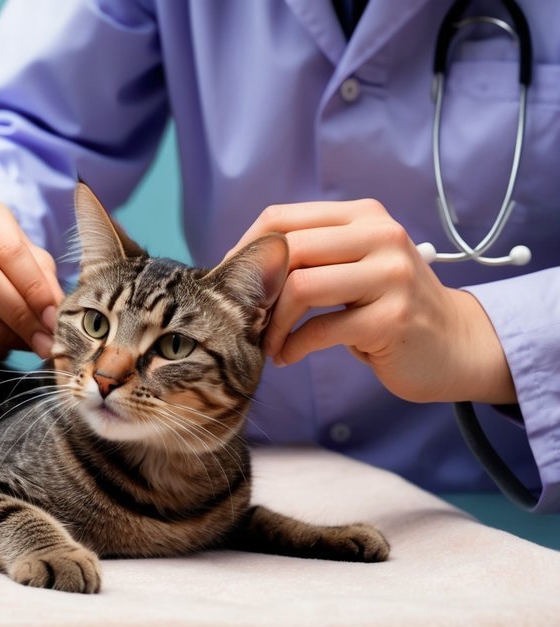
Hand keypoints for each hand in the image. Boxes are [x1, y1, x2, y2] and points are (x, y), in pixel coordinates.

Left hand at [235, 199, 515, 404]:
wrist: (454, 344)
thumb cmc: (387, 306)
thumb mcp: (352, 266)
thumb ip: (308, 255)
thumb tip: (234, 266)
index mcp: (363, 215)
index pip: (282, 217)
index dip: (244, 249)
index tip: (227, 281)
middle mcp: (381, 236)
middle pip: (288, 249)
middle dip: (254, 288)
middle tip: (244, 317)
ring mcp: (391, 275)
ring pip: (300, 286)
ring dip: (272, 322)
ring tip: (267, 341)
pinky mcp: (393, 318)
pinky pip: (320, 329)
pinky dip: (293, 346)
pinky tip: (288, 356)